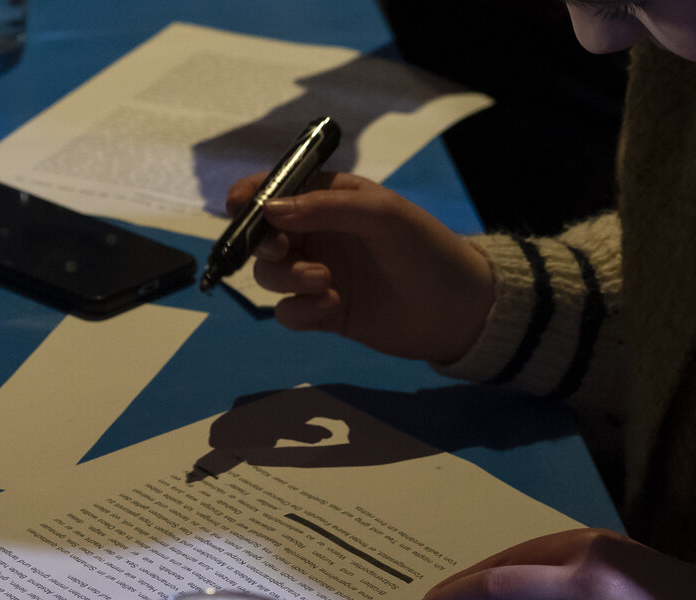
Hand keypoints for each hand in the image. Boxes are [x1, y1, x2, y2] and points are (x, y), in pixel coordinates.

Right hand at [225, 171, 495, 363]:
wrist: (458, 310)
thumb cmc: (425, 249)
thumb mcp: (381, 214)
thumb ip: (323, 207)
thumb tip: (268, 210)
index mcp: (331, 199)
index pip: (278, 190)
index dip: (252, 196)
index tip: (238, 206)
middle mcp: (318, 235)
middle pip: (263, 237)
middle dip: (265, 245)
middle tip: (284, 252)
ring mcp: (318, 275)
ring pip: (271, 276)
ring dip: (288, 279)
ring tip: (326, 283)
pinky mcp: (323, 313)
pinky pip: (288, 312)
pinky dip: (300, 311)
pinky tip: (331, 308)